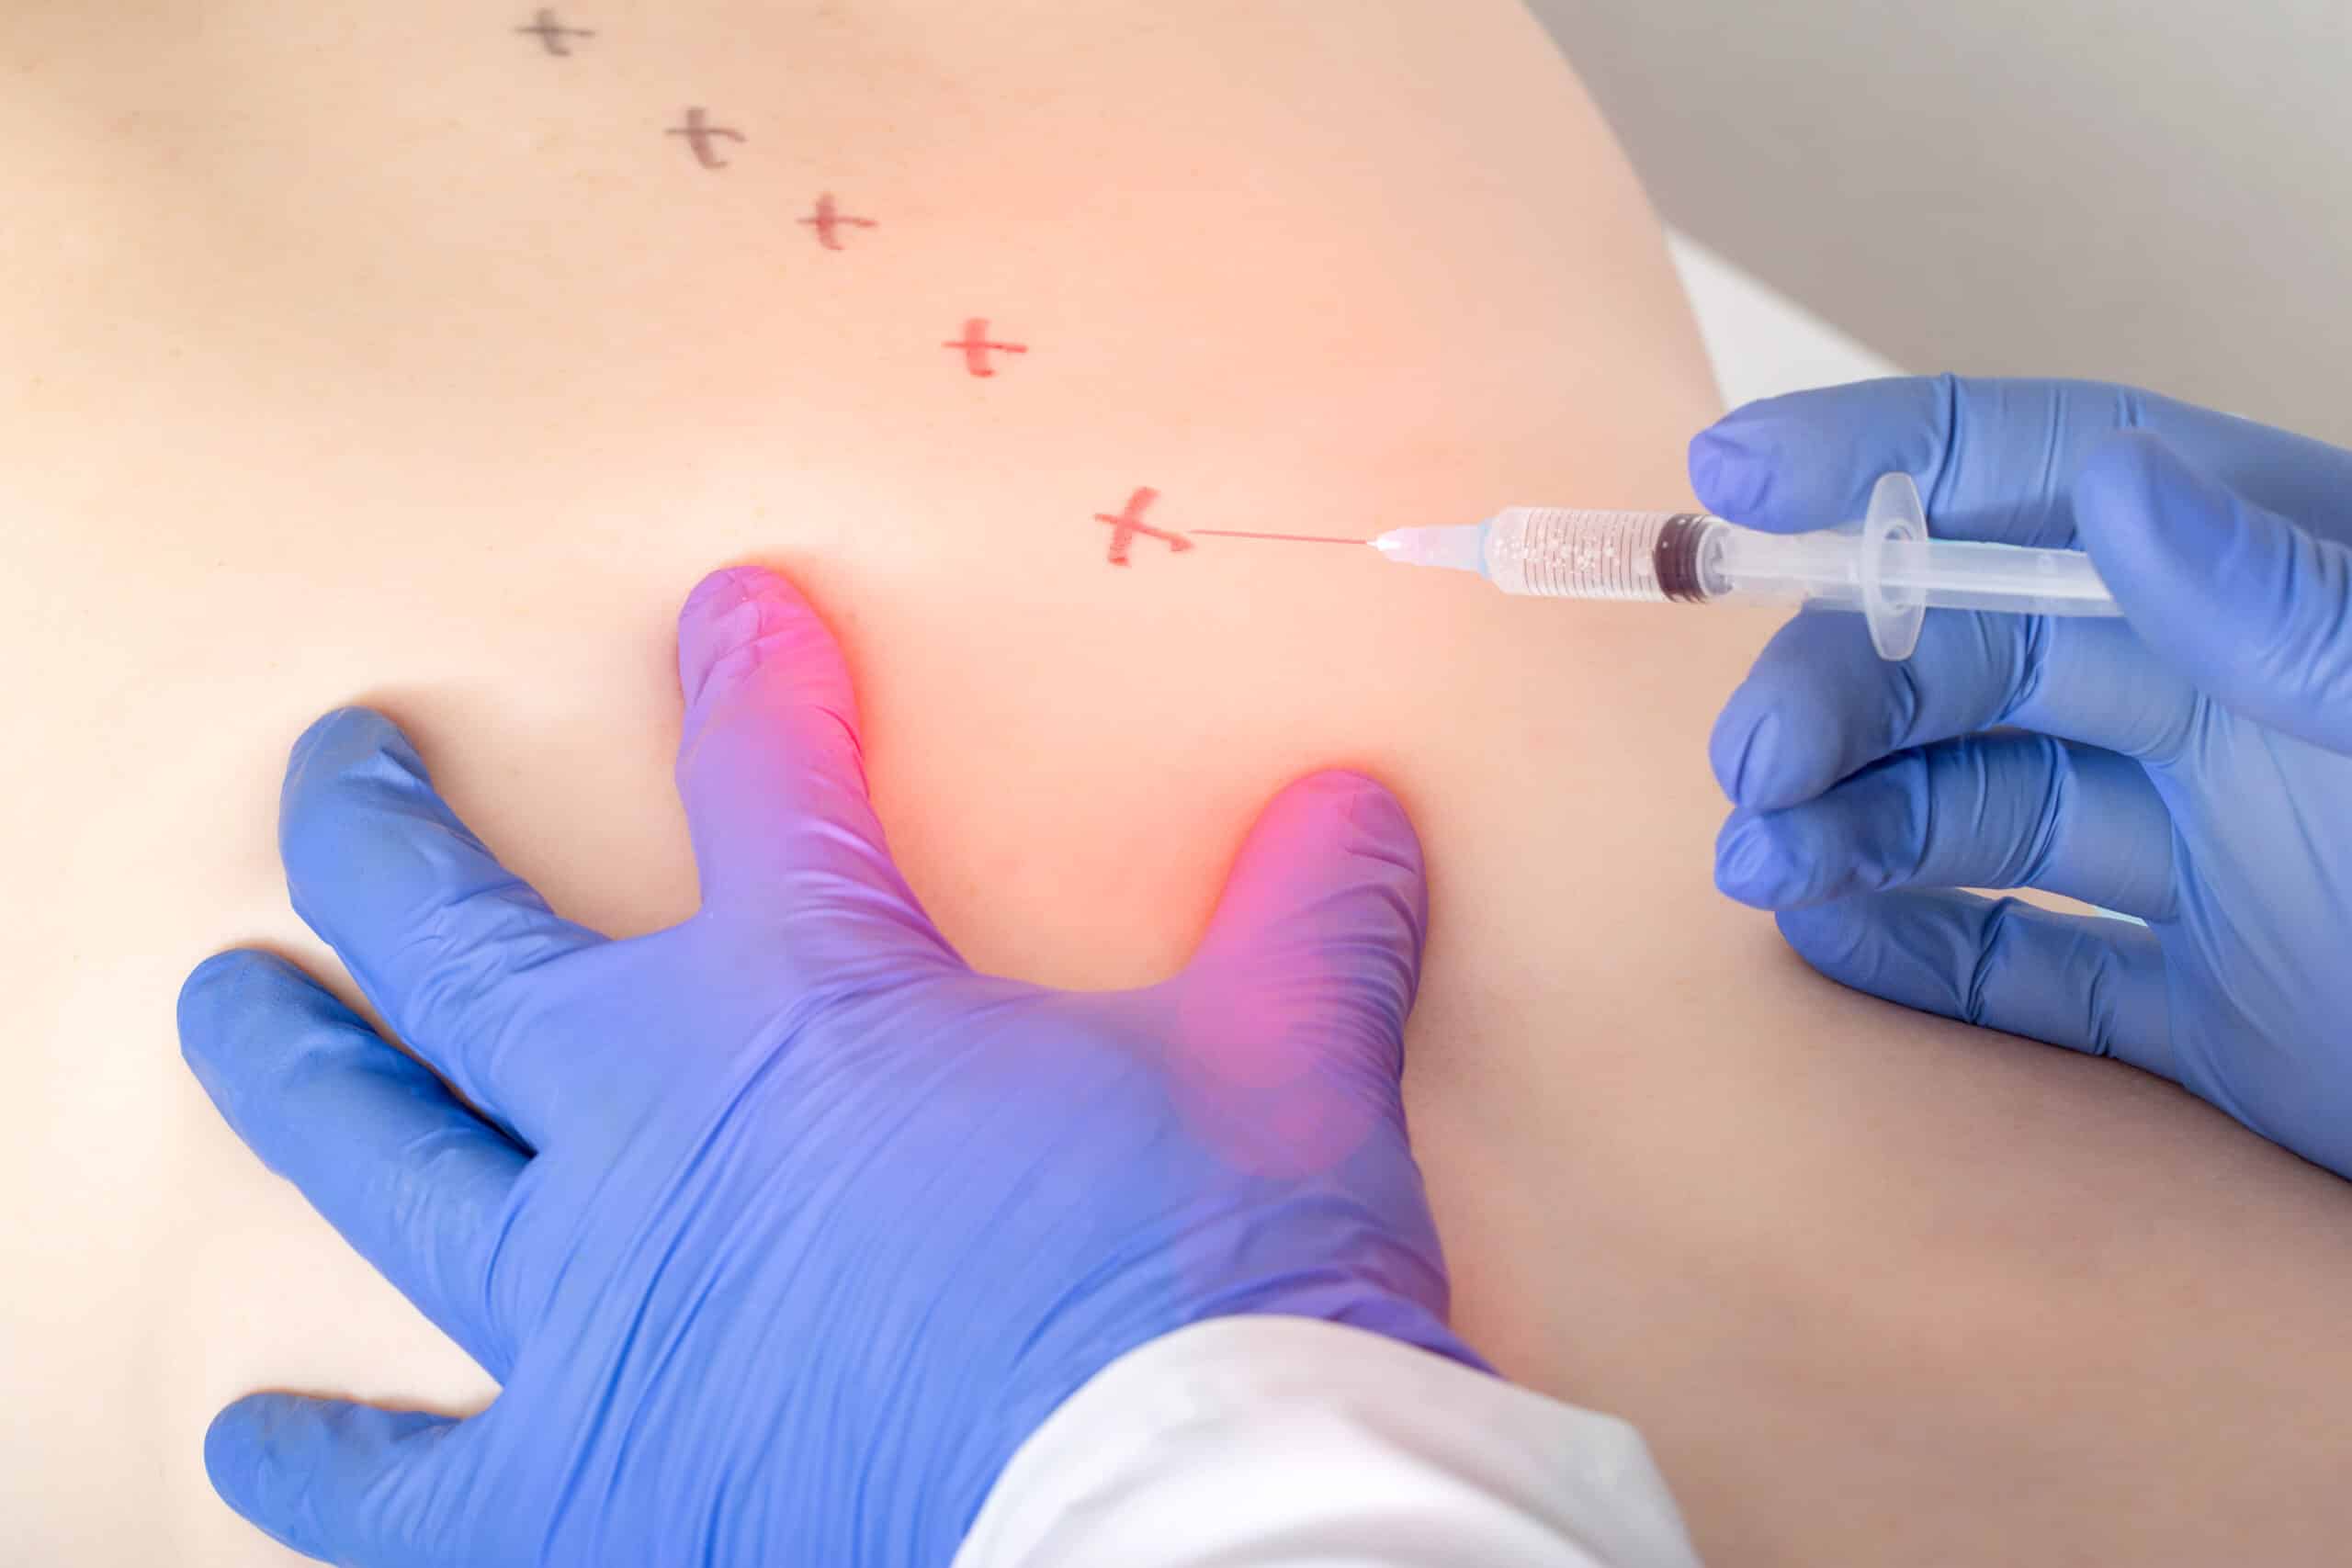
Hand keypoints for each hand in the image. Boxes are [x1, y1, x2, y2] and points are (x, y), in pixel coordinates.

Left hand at [179, 565, 1475, 1565]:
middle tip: (343, 766)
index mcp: (814, 997)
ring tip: (234, 1001)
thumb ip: (1308, 919)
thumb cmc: (1211, 1273)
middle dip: (391, 836)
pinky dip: (336, 1468)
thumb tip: (1358, 806)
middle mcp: (657, 1127)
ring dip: (299, 1071)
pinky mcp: (591, 1491)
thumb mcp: (1290, 1062)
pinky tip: (267, 1443)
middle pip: (467, 945)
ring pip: (386, 1159)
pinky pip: (413, 1490)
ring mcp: (598, 1308)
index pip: (769, 775)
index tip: (729, 612)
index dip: (751, 679)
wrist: (1181, 1515)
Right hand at [1696, 376, 2351, 1176]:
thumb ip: (2295, 607)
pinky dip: (1909, 952)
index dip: (1884, 463)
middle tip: (1751, 762)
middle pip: (1971, 655)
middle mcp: (2226, 708)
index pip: (2051, 476)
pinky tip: (1827, 939)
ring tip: (1764, 870)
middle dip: (1834, 689)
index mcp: (2284, 591)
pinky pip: (2017, 962)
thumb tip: (2117, 493)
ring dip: (1843, 824)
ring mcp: (2206, 858)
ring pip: (1968, 810)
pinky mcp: (2200, 1003)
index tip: (1732, 483)